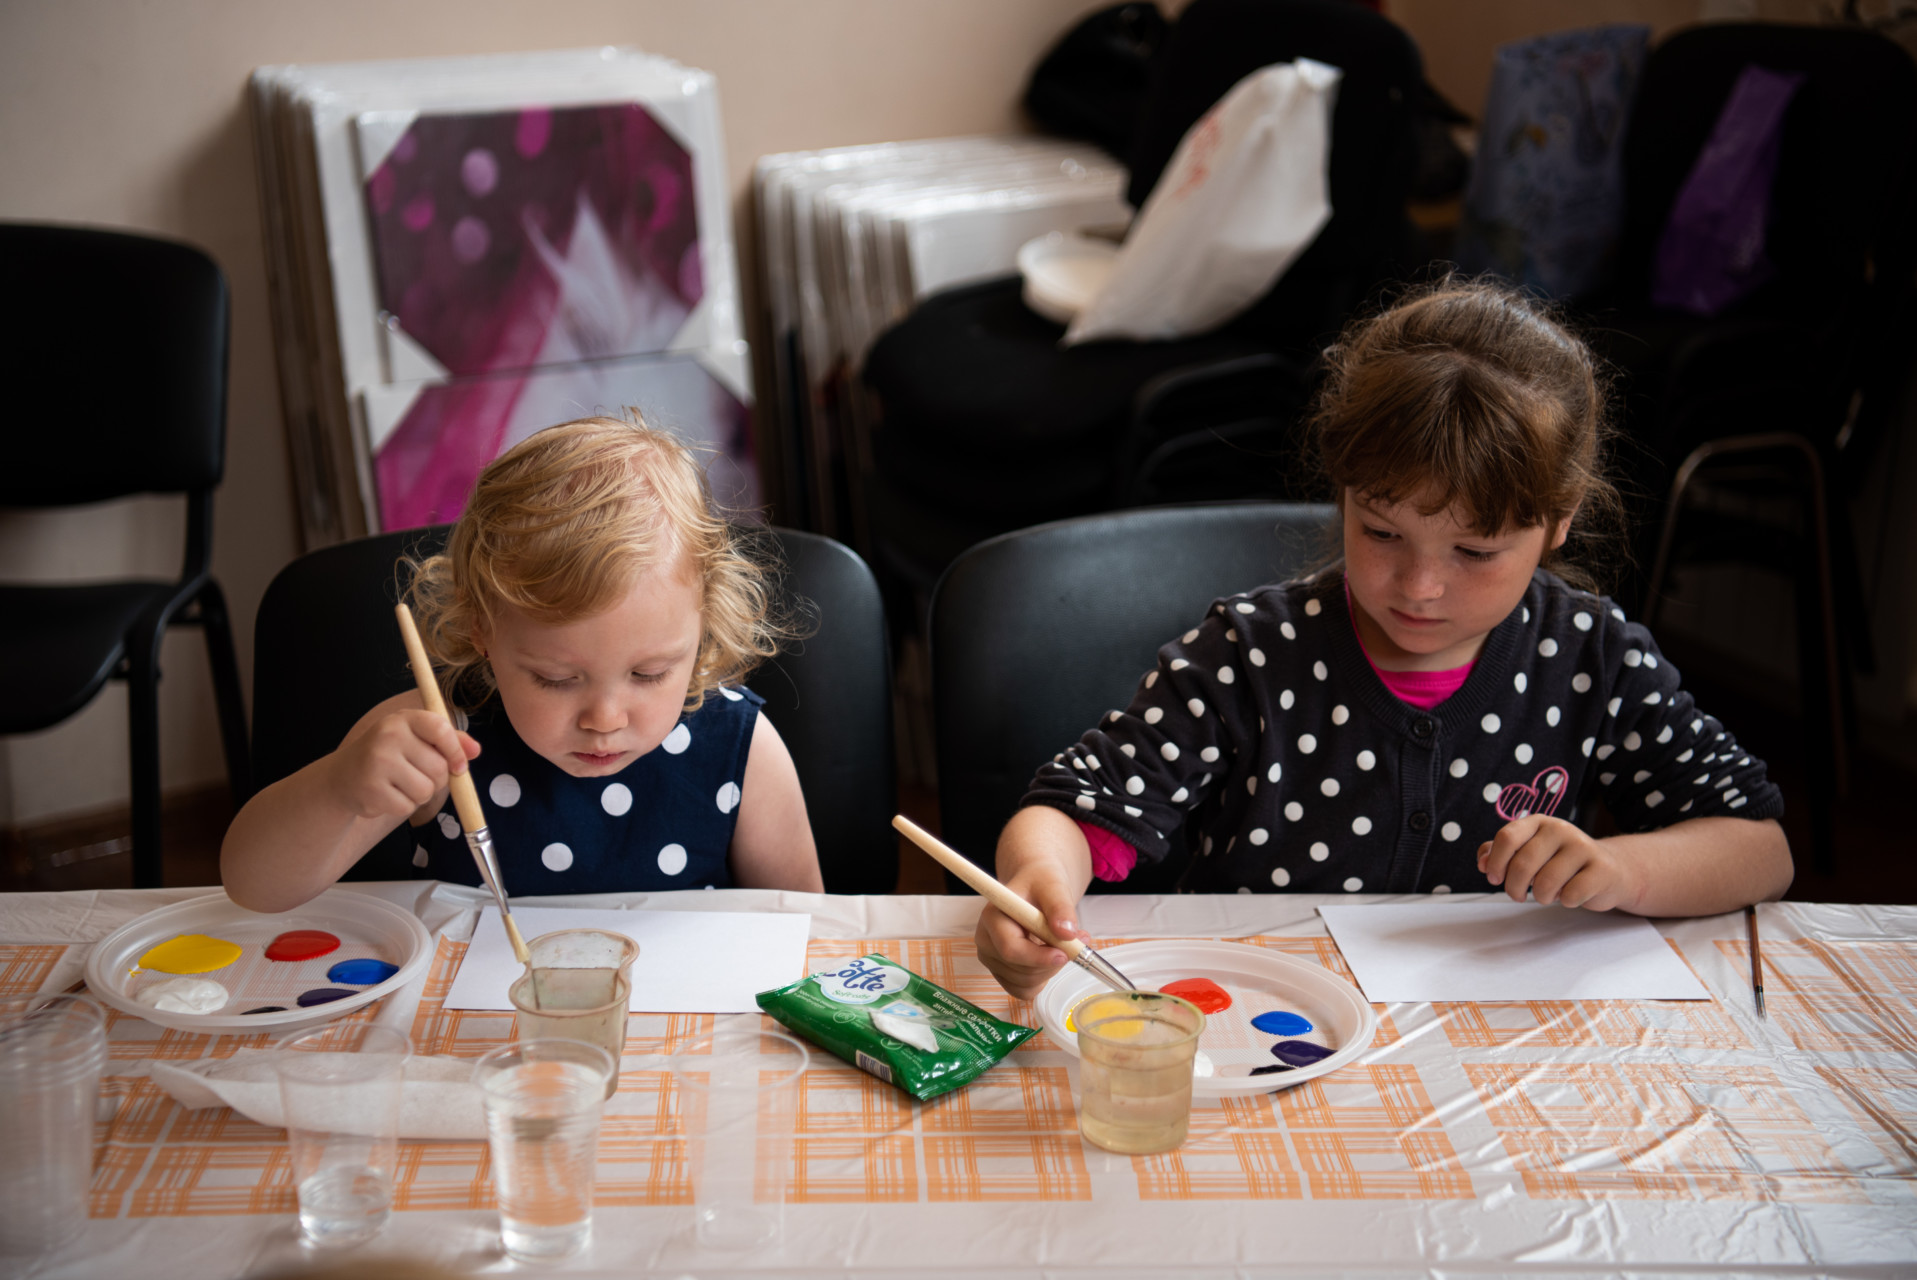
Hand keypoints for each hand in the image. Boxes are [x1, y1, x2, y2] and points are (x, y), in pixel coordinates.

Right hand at [327, 709, 478, 822]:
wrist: (342, 777)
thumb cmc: (388, 756)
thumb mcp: (415, 739)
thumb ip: (448, 740)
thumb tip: (475, 750)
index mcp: (403, 719)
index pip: (440, 729)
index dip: (456, 750)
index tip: (459, 766)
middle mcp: (388, 736)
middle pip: (439, 768)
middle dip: (437, 780)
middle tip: (415, 776)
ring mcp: (377, 762)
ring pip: (426, 790)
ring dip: (419, 794)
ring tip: (399, 785)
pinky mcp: (371, 790)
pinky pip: (407, 807)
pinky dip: (402, 806)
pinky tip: (386, 795)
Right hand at [974, 866, 1087, 1001]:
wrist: (1034, 888)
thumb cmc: (1040, 884)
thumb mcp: (1054, 887)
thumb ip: (1060, 907)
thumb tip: (1067, 932)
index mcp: (992, 916)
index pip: (1011, 949)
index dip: (1039, 957)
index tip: (1065, 953)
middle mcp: (985, 940)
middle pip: (1020, 970)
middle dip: (1052, 963)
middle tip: (1075, 943)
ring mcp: (991, 959)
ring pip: (1024, 983)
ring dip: (1050, 970)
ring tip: (1062, 944)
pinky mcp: (1000, 972)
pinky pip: (1023, 991)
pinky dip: (1042, 979)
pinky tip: (1049, 958)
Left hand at [1478, 815, 1643, 911]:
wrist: (1609, 869)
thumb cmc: (1560, 862)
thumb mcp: (1529, 851)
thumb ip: (1500, 853)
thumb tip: (1482, 862)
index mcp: (1539, 822)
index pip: (1507, 837)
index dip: (1496, 862)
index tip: (1494, 878)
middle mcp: (1561, 829)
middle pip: (1522, 864)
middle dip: (1513, 888)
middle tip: (1518, 895)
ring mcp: (1583, 847)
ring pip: (1545, 883)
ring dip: (1541, 897)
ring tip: (1547, 894)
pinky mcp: (1602, 869)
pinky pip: (1571, 895)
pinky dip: (1566, 902)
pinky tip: (1572, 894)